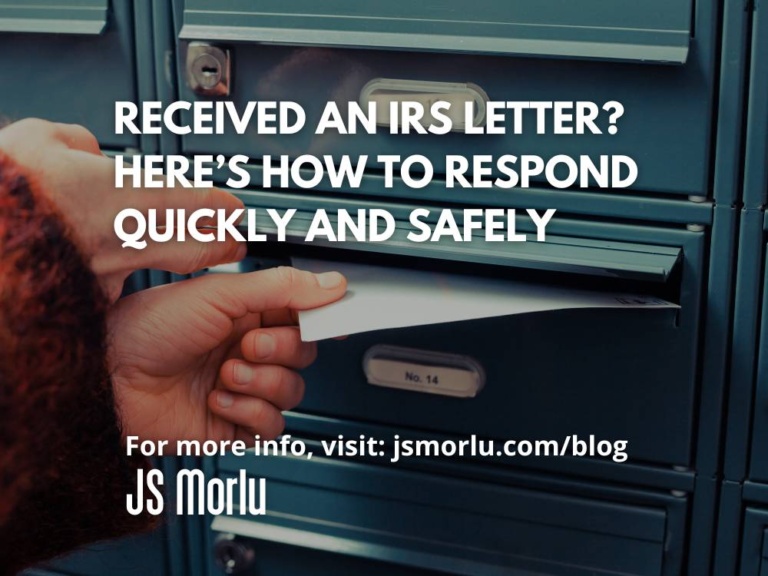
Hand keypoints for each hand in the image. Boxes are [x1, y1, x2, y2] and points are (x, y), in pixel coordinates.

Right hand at [0, 118, 244, 300]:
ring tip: (199, 256)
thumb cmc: (2, 196)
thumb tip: (81, 147)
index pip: (202, 203)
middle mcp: (128, 239)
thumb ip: (71, 142)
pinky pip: (117, 288)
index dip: (225, 206)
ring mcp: (109, 273)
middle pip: (199, 247)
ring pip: (164, 269)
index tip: (234, 207)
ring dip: (186, 261)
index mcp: (127, 195)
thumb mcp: (37, 142)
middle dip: (224, 245)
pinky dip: (125, 279)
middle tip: (236, 242)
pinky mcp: (85, 298)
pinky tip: (126, 274)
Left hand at [108, 267, 345, 445]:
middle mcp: (248, 349)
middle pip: (304, 354)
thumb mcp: (219, 295)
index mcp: (248, 313)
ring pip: (292, 391)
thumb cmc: (147, 330)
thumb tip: (330, 284)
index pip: (303, 316)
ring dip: (261, 381)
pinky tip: (218, 399)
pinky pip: (271, 425)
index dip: (320, 318)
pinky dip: (249, 412)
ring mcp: (242, 388)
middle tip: (248, 343)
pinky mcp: (234, 424)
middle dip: (280, 349)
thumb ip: (281, 288)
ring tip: (227, 373)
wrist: (109, 380)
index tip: (333, 317)